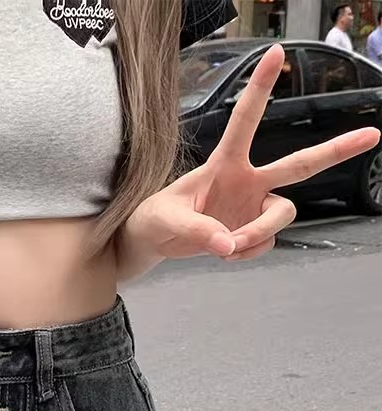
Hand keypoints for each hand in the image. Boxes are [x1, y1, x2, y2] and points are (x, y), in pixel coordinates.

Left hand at [124, 44, 380, 264]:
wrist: (154, 243)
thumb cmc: (156, 220)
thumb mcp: (166, 221)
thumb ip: (198, 231)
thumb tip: (228, 245)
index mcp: (225, 163)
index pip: (245, 121)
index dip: (260, 88)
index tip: (276, 53)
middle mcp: (249, 180)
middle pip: (300, 164)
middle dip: (336, 150)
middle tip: (373, 134)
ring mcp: (255, 206)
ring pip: (282, 215)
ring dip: (259, 234)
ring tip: (227, 247)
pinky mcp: (254, 231)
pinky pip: (264, 243)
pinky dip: (247, 252)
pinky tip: (227, 252)